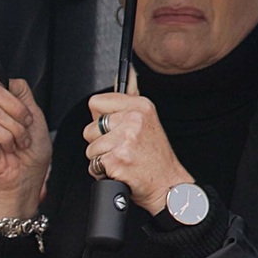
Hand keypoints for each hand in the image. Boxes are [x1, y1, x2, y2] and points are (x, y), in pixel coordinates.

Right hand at [0, 63, 50, 218]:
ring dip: (15, 130)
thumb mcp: (34, 114)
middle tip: (24, 126)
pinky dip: (4, 138)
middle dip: (17, 110)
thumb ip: (20, 93)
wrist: (27, 176)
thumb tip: (3, 78)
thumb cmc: (30, 151)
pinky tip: (6, 147)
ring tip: (18, 142)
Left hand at [84, 76, 193, 214]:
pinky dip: (102, 172)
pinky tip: (121, 170)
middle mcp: (134, 120)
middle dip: (100, 142)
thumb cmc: (155, 157)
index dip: (101, 120)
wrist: (168, 185)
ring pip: (90, 148)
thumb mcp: (147, 120)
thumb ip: (130, 96)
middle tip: (122, 149)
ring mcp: (126, 140)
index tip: (115, 129)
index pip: (96, 103)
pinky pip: (93, 165)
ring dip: (101, 159)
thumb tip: (127, 71)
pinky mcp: (118, 159)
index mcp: (140, 106)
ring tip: (123, 160)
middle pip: (89, 128)